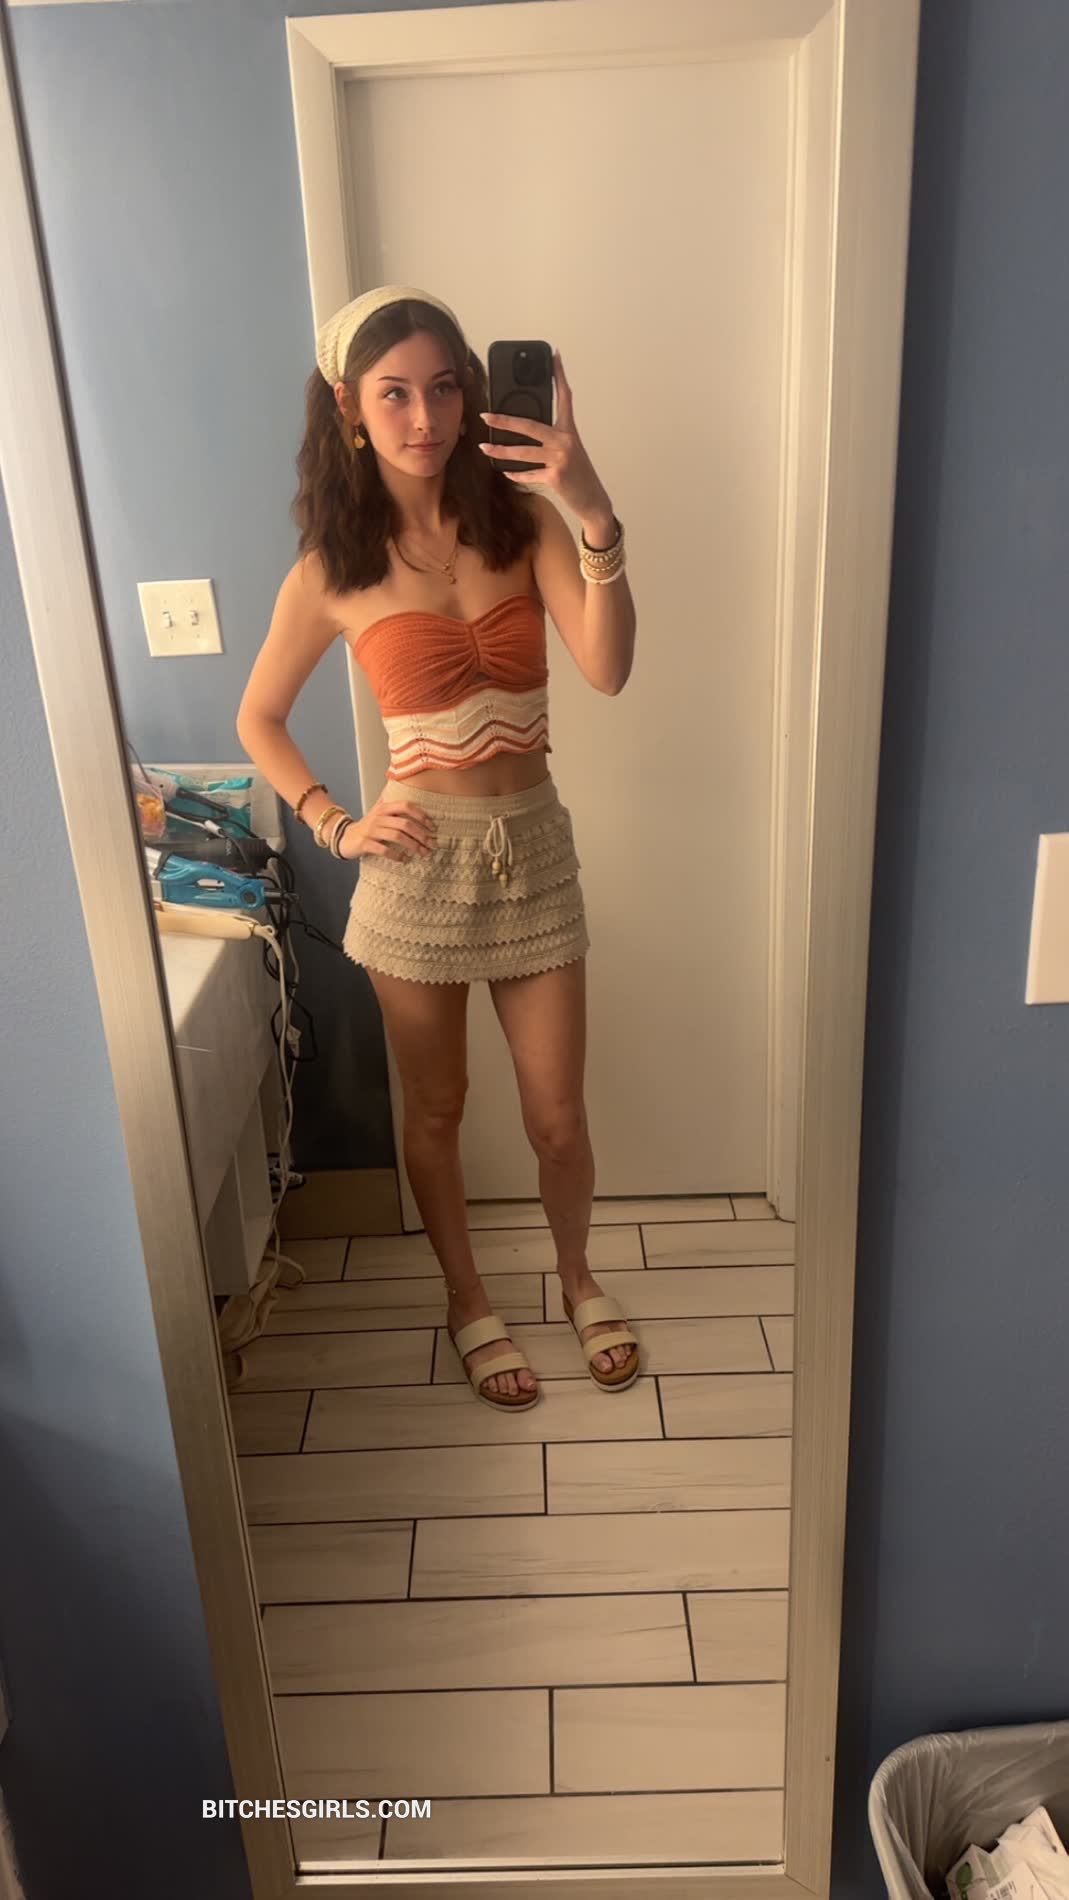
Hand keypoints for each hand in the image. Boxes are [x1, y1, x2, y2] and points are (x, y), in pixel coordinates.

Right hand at [337, 792, 437, 862]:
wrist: (345, 837)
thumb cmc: (367, 825)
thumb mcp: (378, 810)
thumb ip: (391, 801)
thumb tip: (403, 785)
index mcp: (384, 808)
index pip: (405, 805)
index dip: (421, 815)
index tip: (432, 826)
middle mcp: (378, 817)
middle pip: (404, 824)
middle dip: (421, 835)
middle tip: (432, 844)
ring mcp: (371, 830)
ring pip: (397, 836)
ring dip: (413, 845)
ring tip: (422, 853)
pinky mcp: (365, 843)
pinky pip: (383, 849)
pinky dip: (396, 855)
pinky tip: (404, 859)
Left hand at [478, 350, 610, 522]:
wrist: (592, 499)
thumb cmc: (578, 473)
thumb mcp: (569, 450)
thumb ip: (551, 439)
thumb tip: (523, 431)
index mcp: (569, 430)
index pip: (564, 397)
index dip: (559, 375)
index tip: (554, 355)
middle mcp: (565, 441)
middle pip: (529, 425)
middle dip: (504, 421)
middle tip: (486, 416)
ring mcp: (560, 458)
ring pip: (522, 452)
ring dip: (500, 450)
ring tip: (484, 447)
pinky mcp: (554, 476)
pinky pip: (528, 474)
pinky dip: (515, 474)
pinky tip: (505, 471)